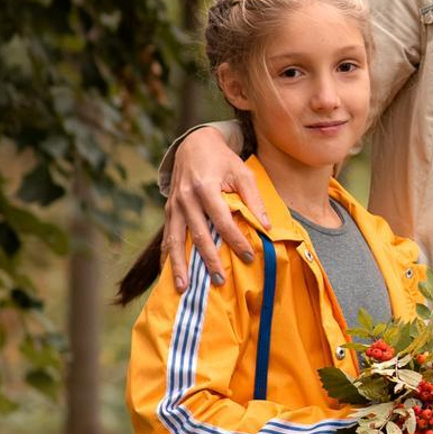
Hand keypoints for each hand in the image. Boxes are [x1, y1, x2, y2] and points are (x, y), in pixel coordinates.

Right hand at [164, 127, 268, 289]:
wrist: (194, 145)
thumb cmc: (223, 161)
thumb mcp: (243, 174)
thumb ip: (254, 200)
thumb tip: (266, 226)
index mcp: (205, 188)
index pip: (222, 220)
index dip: (236, 239)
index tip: (249, 256)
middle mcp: (186, 198)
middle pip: (198, 235)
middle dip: (209, 260)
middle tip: (220, 280)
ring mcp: (174, 205)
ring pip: (175, 240)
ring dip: (179, 265)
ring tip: (184, 288)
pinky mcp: (168, 210)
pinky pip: (166, 237)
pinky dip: (167, 256)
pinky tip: (169, 274)